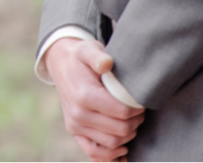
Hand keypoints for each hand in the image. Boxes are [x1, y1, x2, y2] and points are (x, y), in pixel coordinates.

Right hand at [43, 37, 145, 160]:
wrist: (61, 64)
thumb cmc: (80, 57)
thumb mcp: (88, 49)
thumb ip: (97, 56)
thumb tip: (106, 63)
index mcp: (84, 95)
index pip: (123, 113)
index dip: (138, 110)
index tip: (141, 102)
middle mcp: (78, 114)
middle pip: (121, 130)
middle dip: (136, 123)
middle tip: (139, 112)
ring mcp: (75, 125)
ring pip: (112, 143)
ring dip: (128, 136)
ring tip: (131, 122)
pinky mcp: (74, 131)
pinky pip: (95, 152)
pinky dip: (111, 155)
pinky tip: (123, 148)